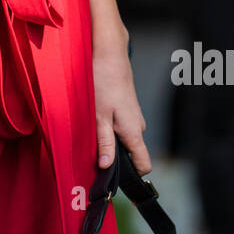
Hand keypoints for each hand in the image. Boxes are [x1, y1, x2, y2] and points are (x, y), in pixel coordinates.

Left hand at [92, 37, 151, 175]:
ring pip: (124, 137)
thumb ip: (104, 142)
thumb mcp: (99, 116)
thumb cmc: (102, 81)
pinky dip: (108, 125)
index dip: (132, 177)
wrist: (108, 52)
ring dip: (109, 138)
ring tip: (89, 130)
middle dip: (114, 157)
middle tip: (91, 154)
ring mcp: (133, 115)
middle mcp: (138, 125)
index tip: (115, 181)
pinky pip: (120, 125)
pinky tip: (94, 116)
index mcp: (134, 132)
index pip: (144, 165)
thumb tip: (107, 167)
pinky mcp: (126, 106)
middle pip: (131, 153)